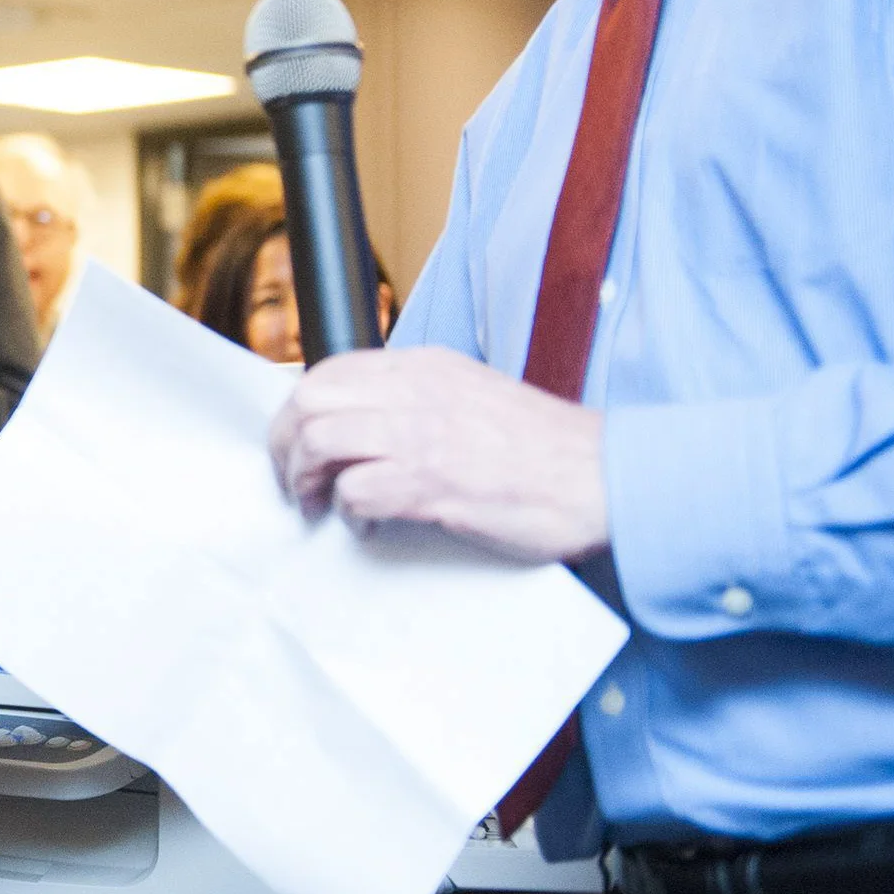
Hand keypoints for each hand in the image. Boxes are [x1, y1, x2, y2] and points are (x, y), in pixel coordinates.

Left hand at [267, 346, 608, 562]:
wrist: (608, 477)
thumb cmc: (545, 450)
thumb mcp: (472, 396)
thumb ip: (419, 399)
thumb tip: (363, 424)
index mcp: (424, 367)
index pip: (329, 371)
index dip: (298, 410)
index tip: (296, 442)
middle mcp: (417, 391)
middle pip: (309, 401)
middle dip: (285, 444)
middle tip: (292, 479)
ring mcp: (423, 436)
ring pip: (319, 441)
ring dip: (304, 479)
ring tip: (315, 505)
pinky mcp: (433, 484)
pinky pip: (355, 492)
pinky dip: (348, 513)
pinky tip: (366, 526)